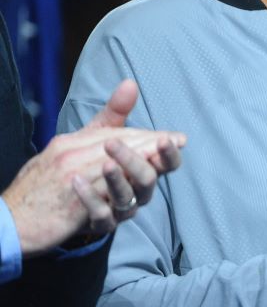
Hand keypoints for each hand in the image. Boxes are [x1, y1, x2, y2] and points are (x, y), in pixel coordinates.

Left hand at [2, 80, 186, 254]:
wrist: (56, 201)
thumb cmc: (88, 164)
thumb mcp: (100, 136)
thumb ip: (117, 113)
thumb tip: (130, 83)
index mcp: (144, 168)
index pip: (167, 163)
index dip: (169, 152)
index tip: (168, 139)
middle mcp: (138, 191)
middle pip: (148, 178)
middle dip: (135, 159)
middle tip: (114, 143)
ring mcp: (121, 209)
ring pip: (129, 198)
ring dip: (117, 179)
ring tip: (104, 162)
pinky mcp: (100, 224)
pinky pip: (102, 216)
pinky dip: (90, 199)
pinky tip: (76, 182)